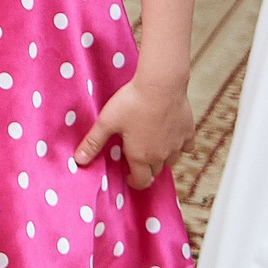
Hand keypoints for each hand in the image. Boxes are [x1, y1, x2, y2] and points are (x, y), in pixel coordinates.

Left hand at [74, 75, 193, 191]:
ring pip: (172, 160)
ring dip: (162, 158)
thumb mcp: (107, 122)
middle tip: (137, 158)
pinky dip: (180, 145)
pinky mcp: (189, 132)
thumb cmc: (132, 102)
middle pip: (156, 171)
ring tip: (152, 146)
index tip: (128, 176)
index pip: (141, 181)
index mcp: (141, 156)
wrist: (161, 85)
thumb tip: (79, 160)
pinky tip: (171, 135)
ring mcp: (177, 145)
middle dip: (146, 169)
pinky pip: (187, 146)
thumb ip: (93, 142)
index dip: (134, 181)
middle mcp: (162, 155)